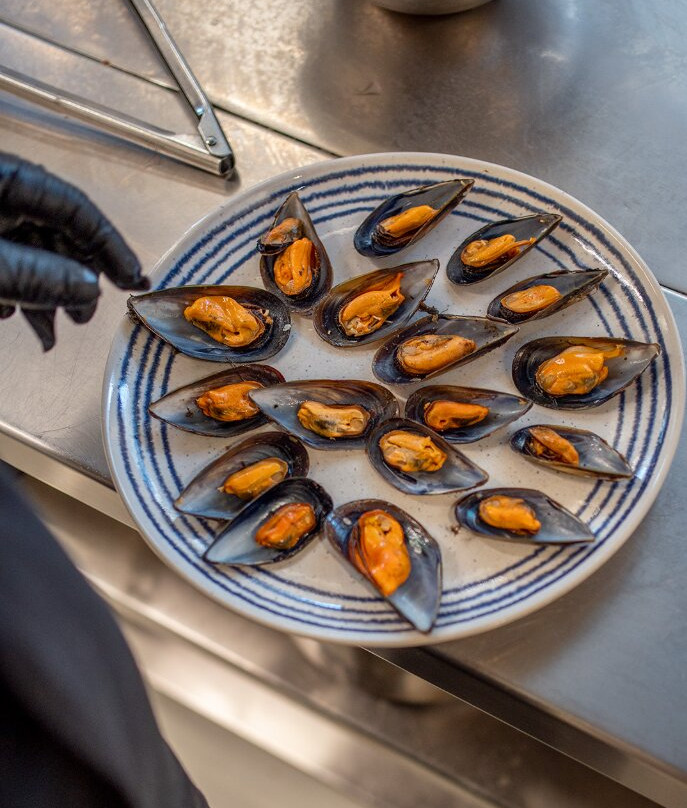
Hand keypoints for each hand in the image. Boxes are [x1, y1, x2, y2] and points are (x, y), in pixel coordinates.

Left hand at [0, 153, 147, 349]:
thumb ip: (36, 275)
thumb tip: (86, 288)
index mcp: (5, 179)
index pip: (77, 209)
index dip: (110, 246)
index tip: (133, 277)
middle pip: (57, 235)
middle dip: (76, 280)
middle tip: (88, 312)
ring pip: (32, 256)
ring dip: (46, 296)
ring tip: (52, 331)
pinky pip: (9, 264)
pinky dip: (18, 293)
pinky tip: (18, 315)